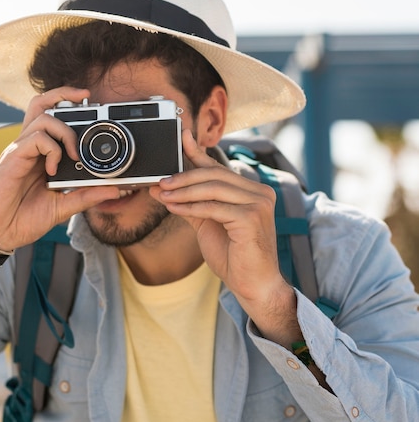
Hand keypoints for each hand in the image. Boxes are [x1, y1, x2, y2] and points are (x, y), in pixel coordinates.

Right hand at [0, 87, 119, 251]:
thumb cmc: (21, 219)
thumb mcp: (62, 207)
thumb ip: (86, 196)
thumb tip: (113, 189)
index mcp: (39, 155)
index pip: (51, 116)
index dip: (68, 103)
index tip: (91, 102)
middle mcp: (28, 147)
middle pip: (41, 104)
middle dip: (64, 93)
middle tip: (87, 98)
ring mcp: (19, 151)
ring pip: (43, 117)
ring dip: (65, 132)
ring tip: (73, 156)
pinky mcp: (12, 159)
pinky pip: (35, 138)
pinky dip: (51, 150)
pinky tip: (53, 170)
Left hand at [151, 130, 298, 343]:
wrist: (253, 284)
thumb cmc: (233, 255)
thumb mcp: (207, 223)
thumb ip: (189, 204)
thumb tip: (160, 189)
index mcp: (251, 190)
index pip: (219, 167)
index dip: (198, 152)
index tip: (181, 137)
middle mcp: (259, 192)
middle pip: (215, 175)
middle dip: (183, 176)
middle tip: (160, 181)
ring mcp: (259, 204)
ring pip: (213, 188)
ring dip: (184, 191)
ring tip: (163, 194)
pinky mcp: (252, 218)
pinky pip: (214, 207)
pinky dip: (191, 206)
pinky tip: (174, 207)